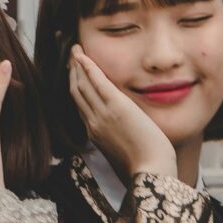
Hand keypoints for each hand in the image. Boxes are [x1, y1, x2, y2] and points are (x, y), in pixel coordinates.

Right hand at [66, 46, 177, 181]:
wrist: (151, 173)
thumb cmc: (144, 166)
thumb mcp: (123, 152)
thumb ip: (117, 138)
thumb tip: (123, 130)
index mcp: (95, 133)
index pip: (80, 105)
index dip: (75, 87)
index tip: (74, 73)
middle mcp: (93, 122)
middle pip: (76, 92)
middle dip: (72, 72)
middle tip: (71, 56)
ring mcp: (102, 114)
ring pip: (82, 85)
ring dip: (77, 65)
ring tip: (76, 50)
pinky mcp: (116, 106)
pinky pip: (97, 82)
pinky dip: (88, 67)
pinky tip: (82, 55)